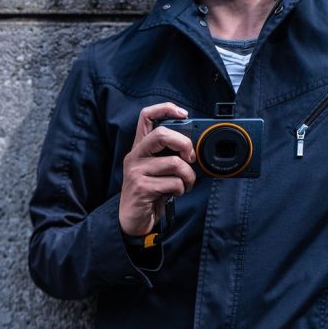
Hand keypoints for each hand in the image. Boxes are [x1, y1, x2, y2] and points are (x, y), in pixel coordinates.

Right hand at [119, 102, 197, 236]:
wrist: (133, 219)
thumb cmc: (150, 193)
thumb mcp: (158, 170)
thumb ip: (169, 156)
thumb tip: (194, 150)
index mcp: (140, 148)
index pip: (146, 116)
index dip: (165, 109)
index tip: (183, 114)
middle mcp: (135, 156)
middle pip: (161, 134)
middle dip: (184, 144)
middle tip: (190, 158)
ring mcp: (136, 172)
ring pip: (174, 163)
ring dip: (188, 176)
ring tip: (185, 184)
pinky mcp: (141, 187)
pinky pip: (173, 183)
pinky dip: (181, 189)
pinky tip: (176, 193)